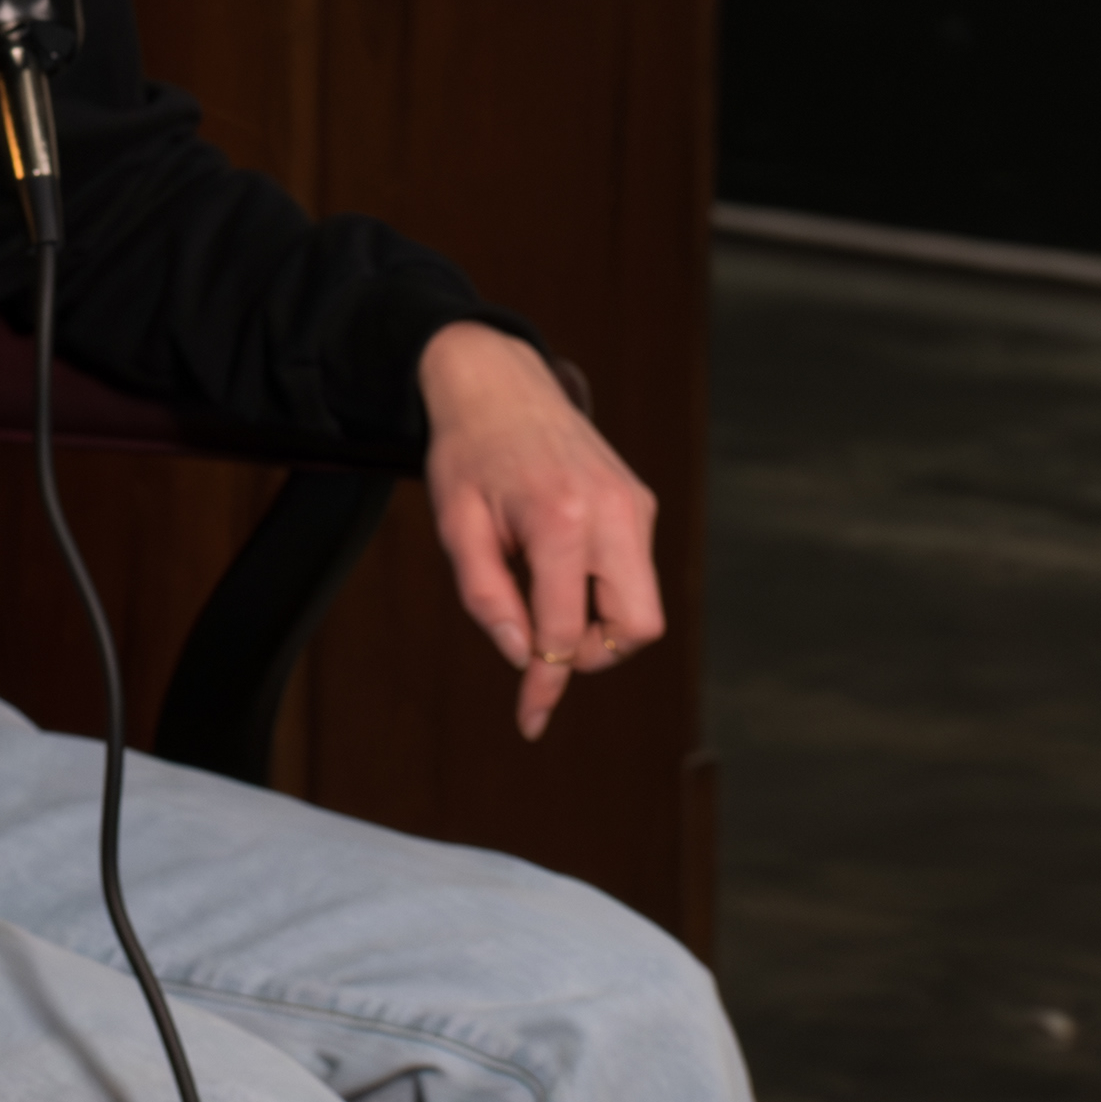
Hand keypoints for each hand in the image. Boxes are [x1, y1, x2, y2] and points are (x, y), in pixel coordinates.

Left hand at [419, 322, 663, 740]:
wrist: (498, 382)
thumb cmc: (467, 455)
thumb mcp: (456, 527)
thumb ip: (486, 597)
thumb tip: (523, 656)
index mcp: (560, 521)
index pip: (564, 632)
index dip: (545, 685)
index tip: (529, 719)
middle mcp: (611, 512)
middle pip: (636, 629)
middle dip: (592, 653)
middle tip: (541, 636)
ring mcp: (634, 505)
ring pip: (644, 606)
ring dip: (598, 622)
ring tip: (541, 588)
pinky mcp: (640, 500)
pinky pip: (635, 570)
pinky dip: (601, 587)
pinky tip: (556, 558)